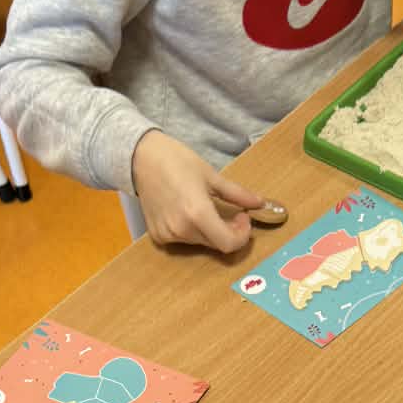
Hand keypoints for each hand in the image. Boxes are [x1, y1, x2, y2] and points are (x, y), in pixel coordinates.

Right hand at [131, 130, 264, 252]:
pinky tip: (189, 212)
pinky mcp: (158, 236)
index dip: (242, 236)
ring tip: (209, 209)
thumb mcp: (211, 175)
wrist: (141, 158)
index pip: (228, 243)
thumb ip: (237, 194)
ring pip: (201, 243)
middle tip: (233, 214)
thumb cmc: (177, 161)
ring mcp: (168, 235)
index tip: (244, 218)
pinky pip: (184, 240)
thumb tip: (261, 203)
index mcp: (197, 213)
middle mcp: (182, 229)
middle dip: (230, 231)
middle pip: (216, 244)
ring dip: (212, 231)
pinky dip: (194, 231)